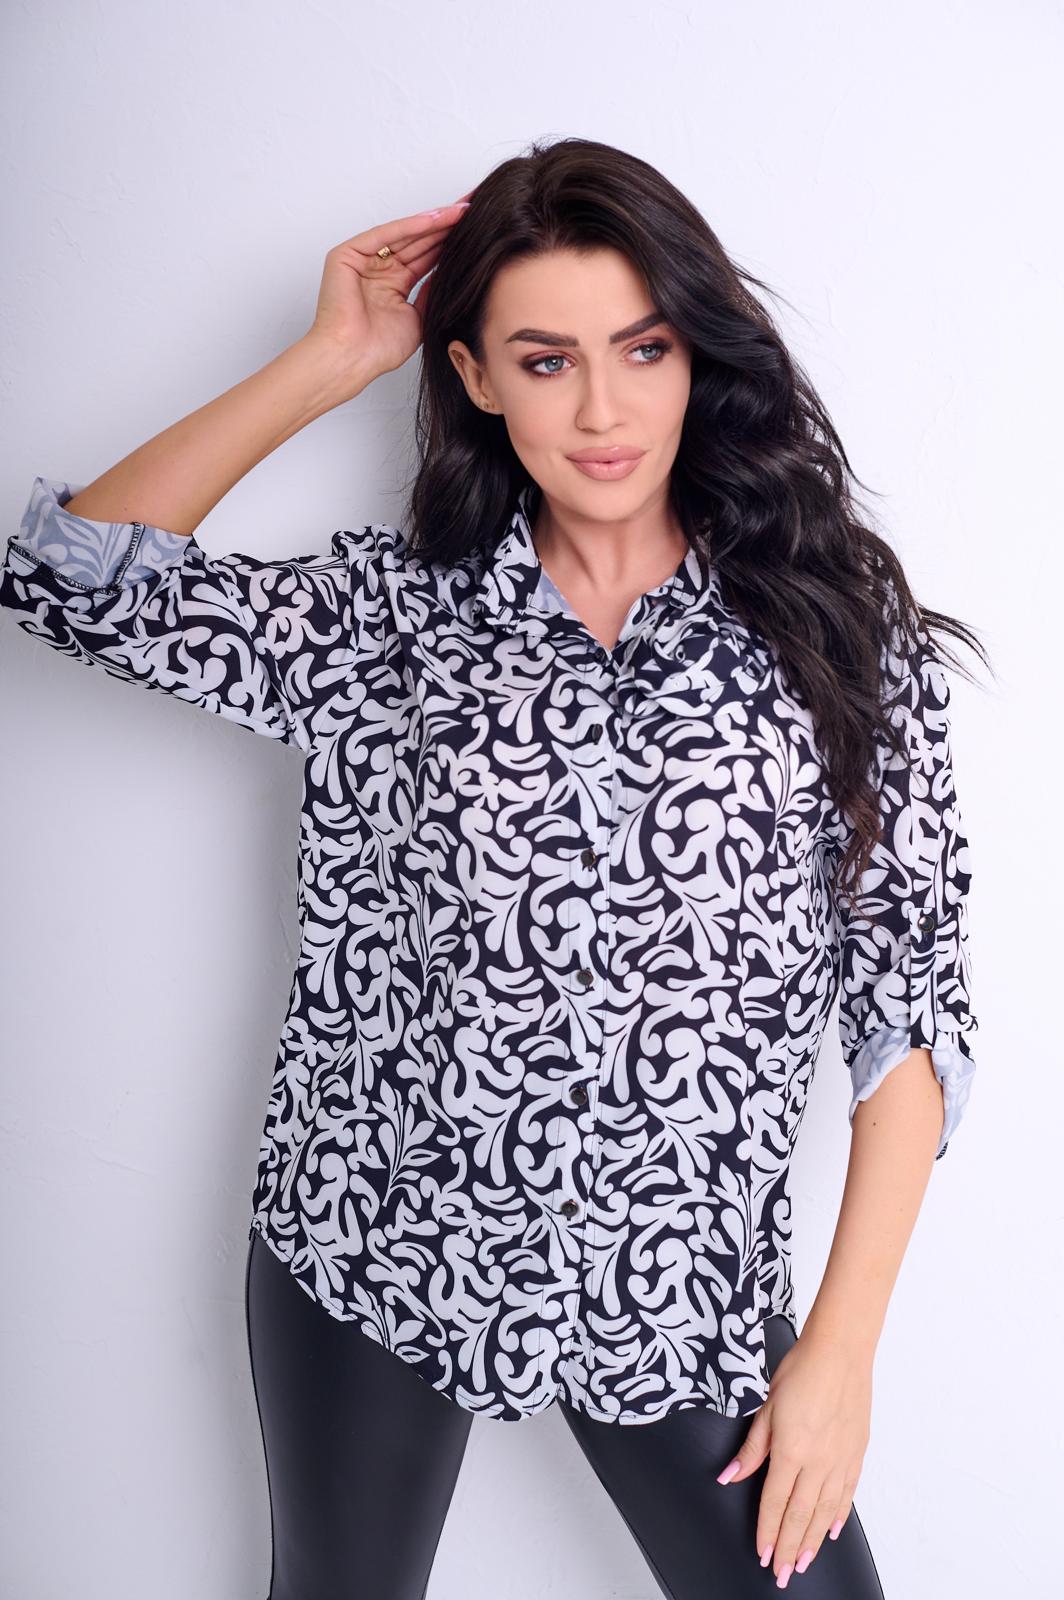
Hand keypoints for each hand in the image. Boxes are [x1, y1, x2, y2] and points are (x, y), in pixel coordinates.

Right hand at [302, 190, 474, 394]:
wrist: (351, 359)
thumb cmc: (378, 349)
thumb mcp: (420, 317)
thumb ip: (432, 292)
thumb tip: (453, 271)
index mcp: (393, 284)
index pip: (427, 257)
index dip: (450, 244)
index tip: (477, 232)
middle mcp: (379, 269)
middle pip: (418, 241)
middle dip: (446, 226)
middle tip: (475, 209)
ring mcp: (363, 260)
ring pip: (404, 235)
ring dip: (433, 222)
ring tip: (462, 210)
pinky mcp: (347, 254)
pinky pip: (384, 235)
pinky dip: (409, 226)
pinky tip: (435, 219)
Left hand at [714, 1330, 872, 1586]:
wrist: (841, 1351)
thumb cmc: (801, 1370)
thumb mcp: (766, 1405)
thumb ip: (751, 1448)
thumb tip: (729, 1476)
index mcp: (791, 1451)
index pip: (774, 1502)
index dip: (766, 1531)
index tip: (761, 1554)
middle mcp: (818, 1462)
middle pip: (800, 1515)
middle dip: (788, 1547)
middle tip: (781, 1574)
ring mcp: (840, 1459)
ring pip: (824, 1511)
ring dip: (812, 1540)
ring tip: (802, 1562)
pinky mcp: (856, 1452)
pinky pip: (846, 1493)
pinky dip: (838, 1516)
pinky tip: (831, 1530)